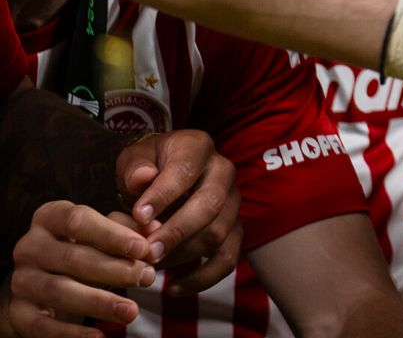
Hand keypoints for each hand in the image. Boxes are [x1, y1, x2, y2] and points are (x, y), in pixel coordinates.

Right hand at [5, 202, 153, 337]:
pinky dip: (71, 334)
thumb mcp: (105, 234)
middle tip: (147, 278)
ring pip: (59, 291)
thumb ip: (129, 228)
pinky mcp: (19, 312)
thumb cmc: (85, 249)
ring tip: (131, 311)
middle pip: (73, 258)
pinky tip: (99, 336)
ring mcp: (22, 280)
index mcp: (50, 218)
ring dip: (99, 302)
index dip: (112, 234)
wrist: (46, 282)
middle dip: (115, 270)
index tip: (142, 248)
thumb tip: (154, 229)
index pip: (78, 220)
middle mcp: (30, 247)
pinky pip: (42, 326)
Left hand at [113, 130, 240, 293]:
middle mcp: (223, 172)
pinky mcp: (234, 229)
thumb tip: (142, 179)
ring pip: (217, 233)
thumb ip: (135, 168)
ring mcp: (233, 202)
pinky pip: (228, 258)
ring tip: (150, 267)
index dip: (163, 195)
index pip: (184, 171)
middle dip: (177, 231)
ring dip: (183, 255)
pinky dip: (203, 278)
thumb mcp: (134, 158)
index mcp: (197, 148)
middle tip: (148, 252)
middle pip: (210, 204)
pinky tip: (173, 288)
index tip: (138, 217)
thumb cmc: (146, 167)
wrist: (162, 174)